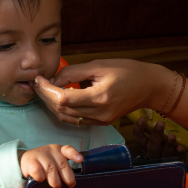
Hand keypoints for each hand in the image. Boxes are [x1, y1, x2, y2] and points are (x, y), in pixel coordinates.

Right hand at [19, 144, 82, 187]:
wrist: (25, 162)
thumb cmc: (44, 164)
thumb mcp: (55, 163)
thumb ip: (63, 168)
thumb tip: (72, 183)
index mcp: (59, 150)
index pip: (68, 150)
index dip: (75, 154)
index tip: (80, 159)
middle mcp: (50, 151)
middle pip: (62, 163)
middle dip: (67, 176)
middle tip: (70, 184)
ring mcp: (39, 155)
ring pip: (50, 169)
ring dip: (55, 180)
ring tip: (56, 185)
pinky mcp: (30, 162)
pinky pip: (37, 172)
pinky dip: (41, 178)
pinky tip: (41, 180)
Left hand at [33, 59, 173, 126]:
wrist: (149, 86)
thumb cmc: (127, 70)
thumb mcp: (99, 65)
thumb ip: (73, 72)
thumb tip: (53, 79)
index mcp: (100, 97)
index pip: (63, 99)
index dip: (47, 90)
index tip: (39, 79)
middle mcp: (100, 113)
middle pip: (62, 110)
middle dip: (46, 97)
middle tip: (39, 84)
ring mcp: (101, 120)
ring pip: (67, 118)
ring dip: (53, 105)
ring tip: (46, 91)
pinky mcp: (102, 122)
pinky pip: (76, 120)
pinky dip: (64, 111)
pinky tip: (61, 98)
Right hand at [133, 116, 187, 164]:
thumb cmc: (174, 134)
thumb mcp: (166, 126)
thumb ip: (159, 119)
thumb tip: (157, 101)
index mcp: (148, 144)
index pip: (139, 138)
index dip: (138, 130)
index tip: (142, 118)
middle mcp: (155, 153)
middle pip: (151, 147)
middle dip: (155, 136)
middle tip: (159, 124)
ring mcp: (166, 160)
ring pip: (164, 154)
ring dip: (167, 145)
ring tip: (172, 136)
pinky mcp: (179, 163)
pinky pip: (178, 160)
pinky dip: (179, 154)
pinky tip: (180, 148)